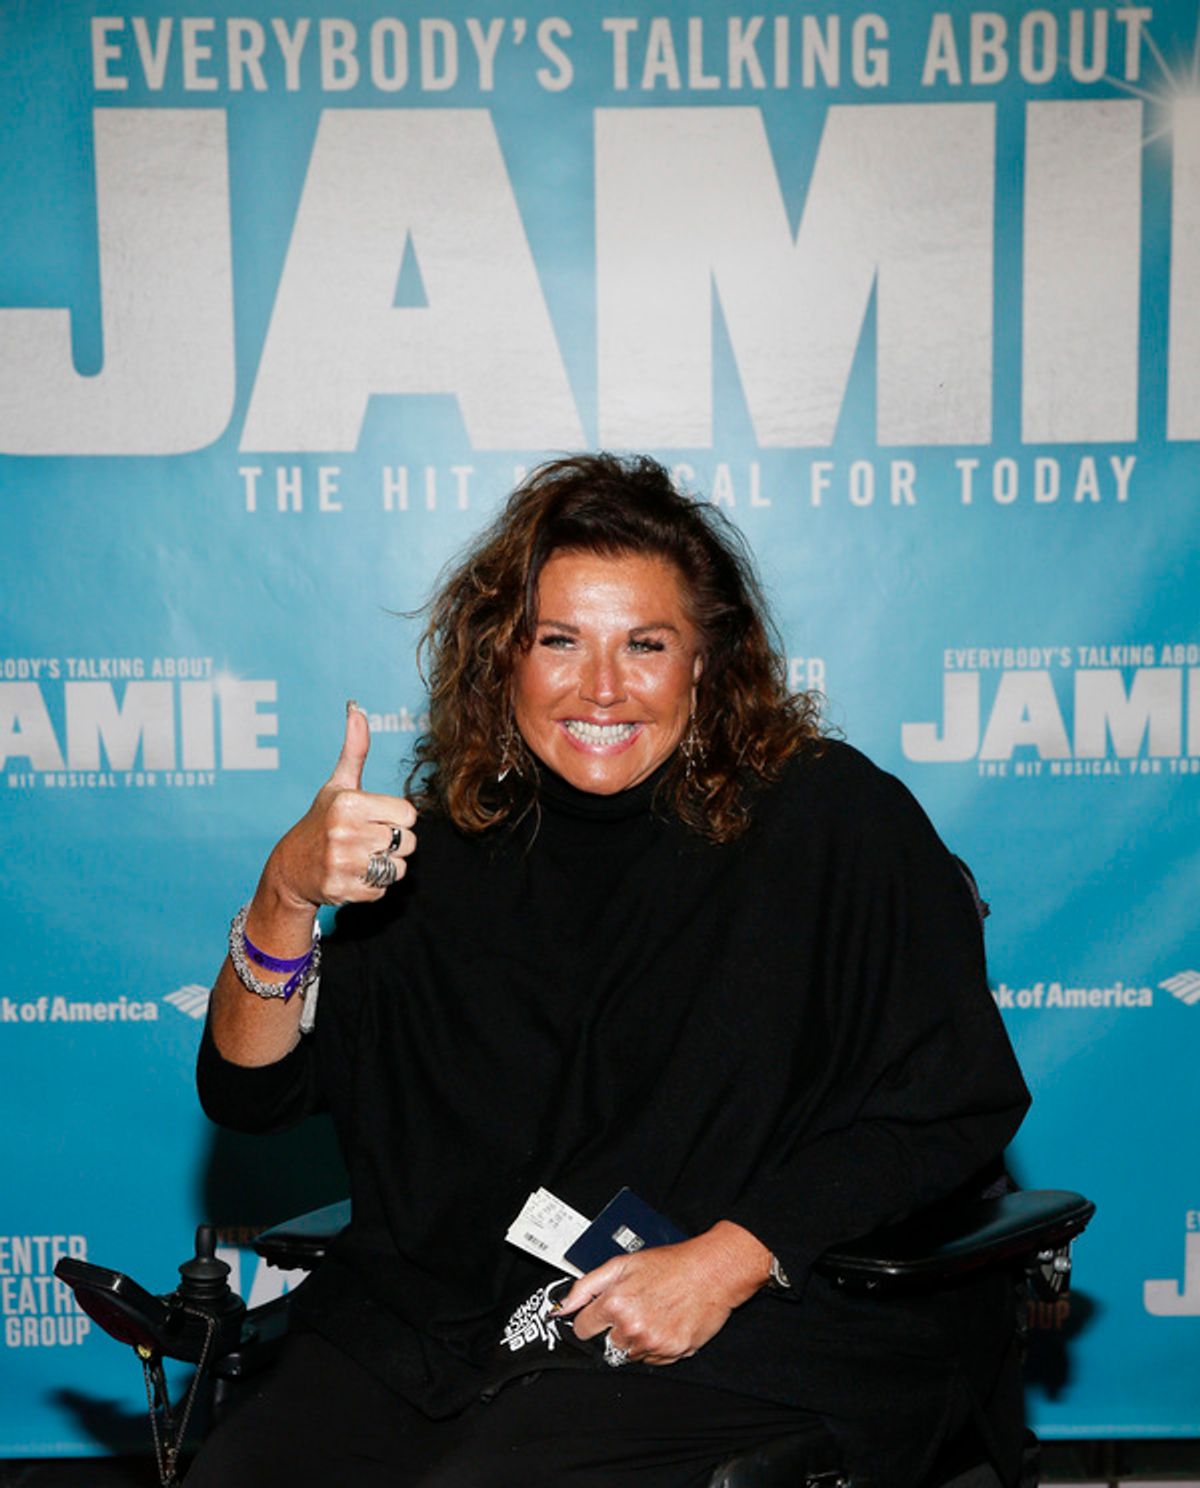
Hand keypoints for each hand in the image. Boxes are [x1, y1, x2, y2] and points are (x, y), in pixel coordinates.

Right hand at [258, 703, 417, 916]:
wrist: (291, 867)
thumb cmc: (322, 820)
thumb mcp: (338, 784)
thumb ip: (355, 749)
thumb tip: (356, 708)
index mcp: (350, 802)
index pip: (409, 815)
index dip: (395, 819)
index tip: (373, 819)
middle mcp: (344, 831)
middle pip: (408, 842)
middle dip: (392, 843)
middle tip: (366, 840)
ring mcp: (342, 862)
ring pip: (398, 868)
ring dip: (384, 866)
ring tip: (360, 857)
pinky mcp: (343, 889)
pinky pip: (382, 889)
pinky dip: (372, 885)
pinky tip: (352, 874)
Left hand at [556, 1221, 771, 1365]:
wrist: (712, 1271)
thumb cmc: (671, 1264)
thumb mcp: (623, 1264)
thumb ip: (586, 1286)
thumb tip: (562, 1308)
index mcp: (615, 1304)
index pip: (583, 1329)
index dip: (591, 1319)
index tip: (599, 1314)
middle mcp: (632, 1328)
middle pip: (608, 1343)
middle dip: (617, 1328)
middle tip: (638, 1306)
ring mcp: (653, 1343)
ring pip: (631, 1353)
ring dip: (638, 1338)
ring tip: (655, 1312)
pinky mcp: (673, 1353)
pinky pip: (653, 1359)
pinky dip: (657, 1345)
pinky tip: (667, 1322)